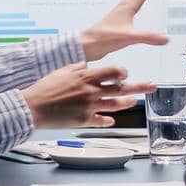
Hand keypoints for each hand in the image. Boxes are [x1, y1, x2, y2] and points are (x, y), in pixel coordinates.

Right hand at [20, 64, 154, 127]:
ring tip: (133, 101)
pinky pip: (102, 121)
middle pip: (121, 87)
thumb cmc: (45, 87)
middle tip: (152, 85)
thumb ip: (78, 67)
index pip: (114, 71)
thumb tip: (86, 64)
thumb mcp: (62, 71)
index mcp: (86, 76)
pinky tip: (111, 120)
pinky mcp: (84, 120)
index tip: (124, 74)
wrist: (33, 106)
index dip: (122, 72)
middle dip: (139, 86)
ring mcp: (90, 106)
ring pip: (115, 104)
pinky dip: (108, 120)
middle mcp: (91, 90)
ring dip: (127, 102)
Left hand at [80, 0, 171, 60]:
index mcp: (128, 5)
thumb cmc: (103, 38)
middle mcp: (126, 5)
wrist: (87, 44)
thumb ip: (147, 37)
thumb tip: (165, 38)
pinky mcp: (122, 18)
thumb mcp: (128, 37)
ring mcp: (123, 10)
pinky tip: (143, 0)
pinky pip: (135, 2)